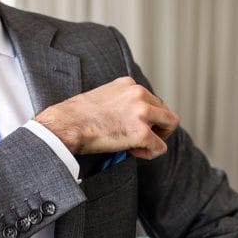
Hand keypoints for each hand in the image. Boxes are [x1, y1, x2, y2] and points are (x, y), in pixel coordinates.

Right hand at [34, 77, 179, 160]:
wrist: (66, 125)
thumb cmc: (77, 116)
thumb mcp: (102, 97)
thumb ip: (120, 101)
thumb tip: (127, 119)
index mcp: (129, 84)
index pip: (152, 100)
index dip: (145, 117)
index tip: (129, 126)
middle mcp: (139, 93)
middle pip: (165, 111)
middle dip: (157, 127)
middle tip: (140, 139)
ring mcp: (142, 112)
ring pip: (171, 124)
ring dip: (158, 137)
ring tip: (140, 146)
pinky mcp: (141, 132)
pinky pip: (160, 147)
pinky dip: (150, 153)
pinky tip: (133, 152)